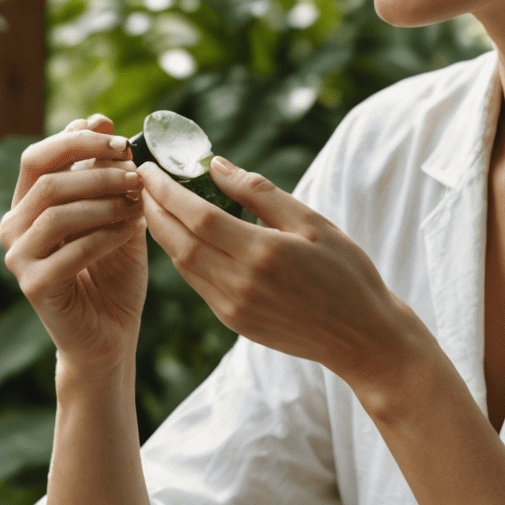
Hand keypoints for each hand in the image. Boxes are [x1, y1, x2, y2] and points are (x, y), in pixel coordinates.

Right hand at [0, 114, 146, 365]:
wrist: (111, 334)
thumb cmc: (113, 273)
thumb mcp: (115, 214)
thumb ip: (105, 173)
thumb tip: (100, 118)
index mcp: (27, 205)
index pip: (38, 156)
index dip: (76, 140)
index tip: (119, 138)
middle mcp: (13, 228)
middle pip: (47, 180)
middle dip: (97, 170)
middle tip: (137, 173)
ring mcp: (18, 258)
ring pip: (56, 212)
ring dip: (104, 201)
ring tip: (138, 203)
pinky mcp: (34, 286)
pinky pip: (70, 250)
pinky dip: (105, 236)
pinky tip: (130, 233)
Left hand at [137, 156, 429, 390]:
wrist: (361, 338)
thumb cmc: (346, 273)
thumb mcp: (312, 223)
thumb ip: (260, 193)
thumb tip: (215, 166)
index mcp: (263, 253)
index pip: (197, 215)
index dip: (167, 190)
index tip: (151, 167)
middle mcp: (240, 283)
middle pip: (178, 240)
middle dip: (153, 208)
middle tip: (142, 180)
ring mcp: (233, 307)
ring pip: (182, 263)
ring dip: (162, 231)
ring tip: (155, 203)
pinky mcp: (233, 321)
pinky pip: (196, 282)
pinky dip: (182, 254)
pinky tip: (183, 235)